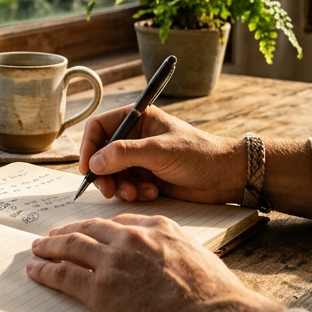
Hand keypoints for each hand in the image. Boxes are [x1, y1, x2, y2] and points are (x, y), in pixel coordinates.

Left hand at [26, 214, 283, 311]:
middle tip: (52, 235)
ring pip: (70, 247)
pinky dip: (45, 270)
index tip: (87, 230)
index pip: (117, 222)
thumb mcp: (196, 254)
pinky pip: (64, 275)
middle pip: (89, 229)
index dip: (96, 227)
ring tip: (38, 248)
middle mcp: (130, 238)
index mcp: (156, 226)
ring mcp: (113, 262)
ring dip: (50, 246)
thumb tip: (164, 254)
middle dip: (67, 231)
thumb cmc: (214, 294)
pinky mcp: (101, 290)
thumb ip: (173, 247)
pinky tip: (35, 270)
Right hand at [79, 105, 245, 202]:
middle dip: (104, 174)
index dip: (88, 147)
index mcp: (136, 118)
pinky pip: (125, 186)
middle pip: (100, 154)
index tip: (87, 168)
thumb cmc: (198, 154)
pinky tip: (152, 192)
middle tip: (109, 190)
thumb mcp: (159, 150)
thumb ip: (125, 154)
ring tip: (137, 193)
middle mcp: (134, 137)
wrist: (224, 177)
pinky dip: (134, 192)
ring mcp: (139, 158)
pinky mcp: (145, 177)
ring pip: (111, 174)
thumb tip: (94, 163)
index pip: (98, 128)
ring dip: (120, 186)